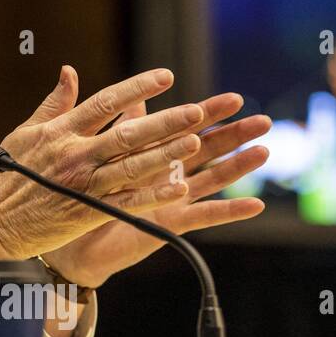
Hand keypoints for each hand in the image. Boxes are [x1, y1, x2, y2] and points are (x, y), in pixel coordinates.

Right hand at [0, 65, 203, 261]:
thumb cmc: (6, 176)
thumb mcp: (25, 132)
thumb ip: (54, 103)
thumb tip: (69, 71)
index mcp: (59, 131)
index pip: (105, 103)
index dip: (137, 88)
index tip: (166, 76)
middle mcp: (74, 155)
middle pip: (126, 134)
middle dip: (163, 122)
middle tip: (196, 111)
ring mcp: (82, 185)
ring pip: (132, 167)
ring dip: (165, 155)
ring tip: (194, 142)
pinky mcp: (87, 212)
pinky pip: (127, 203)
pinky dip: (152, 196)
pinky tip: (178, 188)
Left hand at [41, 92, 269, 287]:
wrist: (71, 240)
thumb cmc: (81, 196)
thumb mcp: (100, 158)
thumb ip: (119, 128)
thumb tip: (130, 96)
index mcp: (150, 155)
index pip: (184, 128)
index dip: (208, 114)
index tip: (234, 98)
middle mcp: (167, 175)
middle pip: (206, 151)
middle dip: (234, 135)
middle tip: (264, 120)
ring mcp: (170, 200)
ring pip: (210, 180)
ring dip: (238, 168)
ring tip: (264, 151)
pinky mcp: (167, 224)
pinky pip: (200, 217)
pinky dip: (228, 212)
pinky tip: (255, 206)